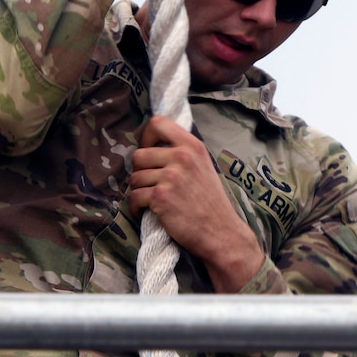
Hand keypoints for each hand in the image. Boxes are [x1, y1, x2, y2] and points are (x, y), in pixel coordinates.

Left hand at [128, 116, 265, 292]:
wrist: (221, 232)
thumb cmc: (211, 202)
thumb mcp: (204, 167)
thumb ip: (183, 152)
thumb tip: (153, 145)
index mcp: (192, 146)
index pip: (158, 123)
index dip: (147, 137)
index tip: (150, 151)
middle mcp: (181, 157)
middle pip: (139, 155)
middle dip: (141, 172)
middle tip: (152, 185)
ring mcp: (170, 177)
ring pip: (134, 178)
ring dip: (139, 191)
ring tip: (153, 201)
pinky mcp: (160, 197)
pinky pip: (134, 197)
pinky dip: (137, 207)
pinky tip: (148, 212)